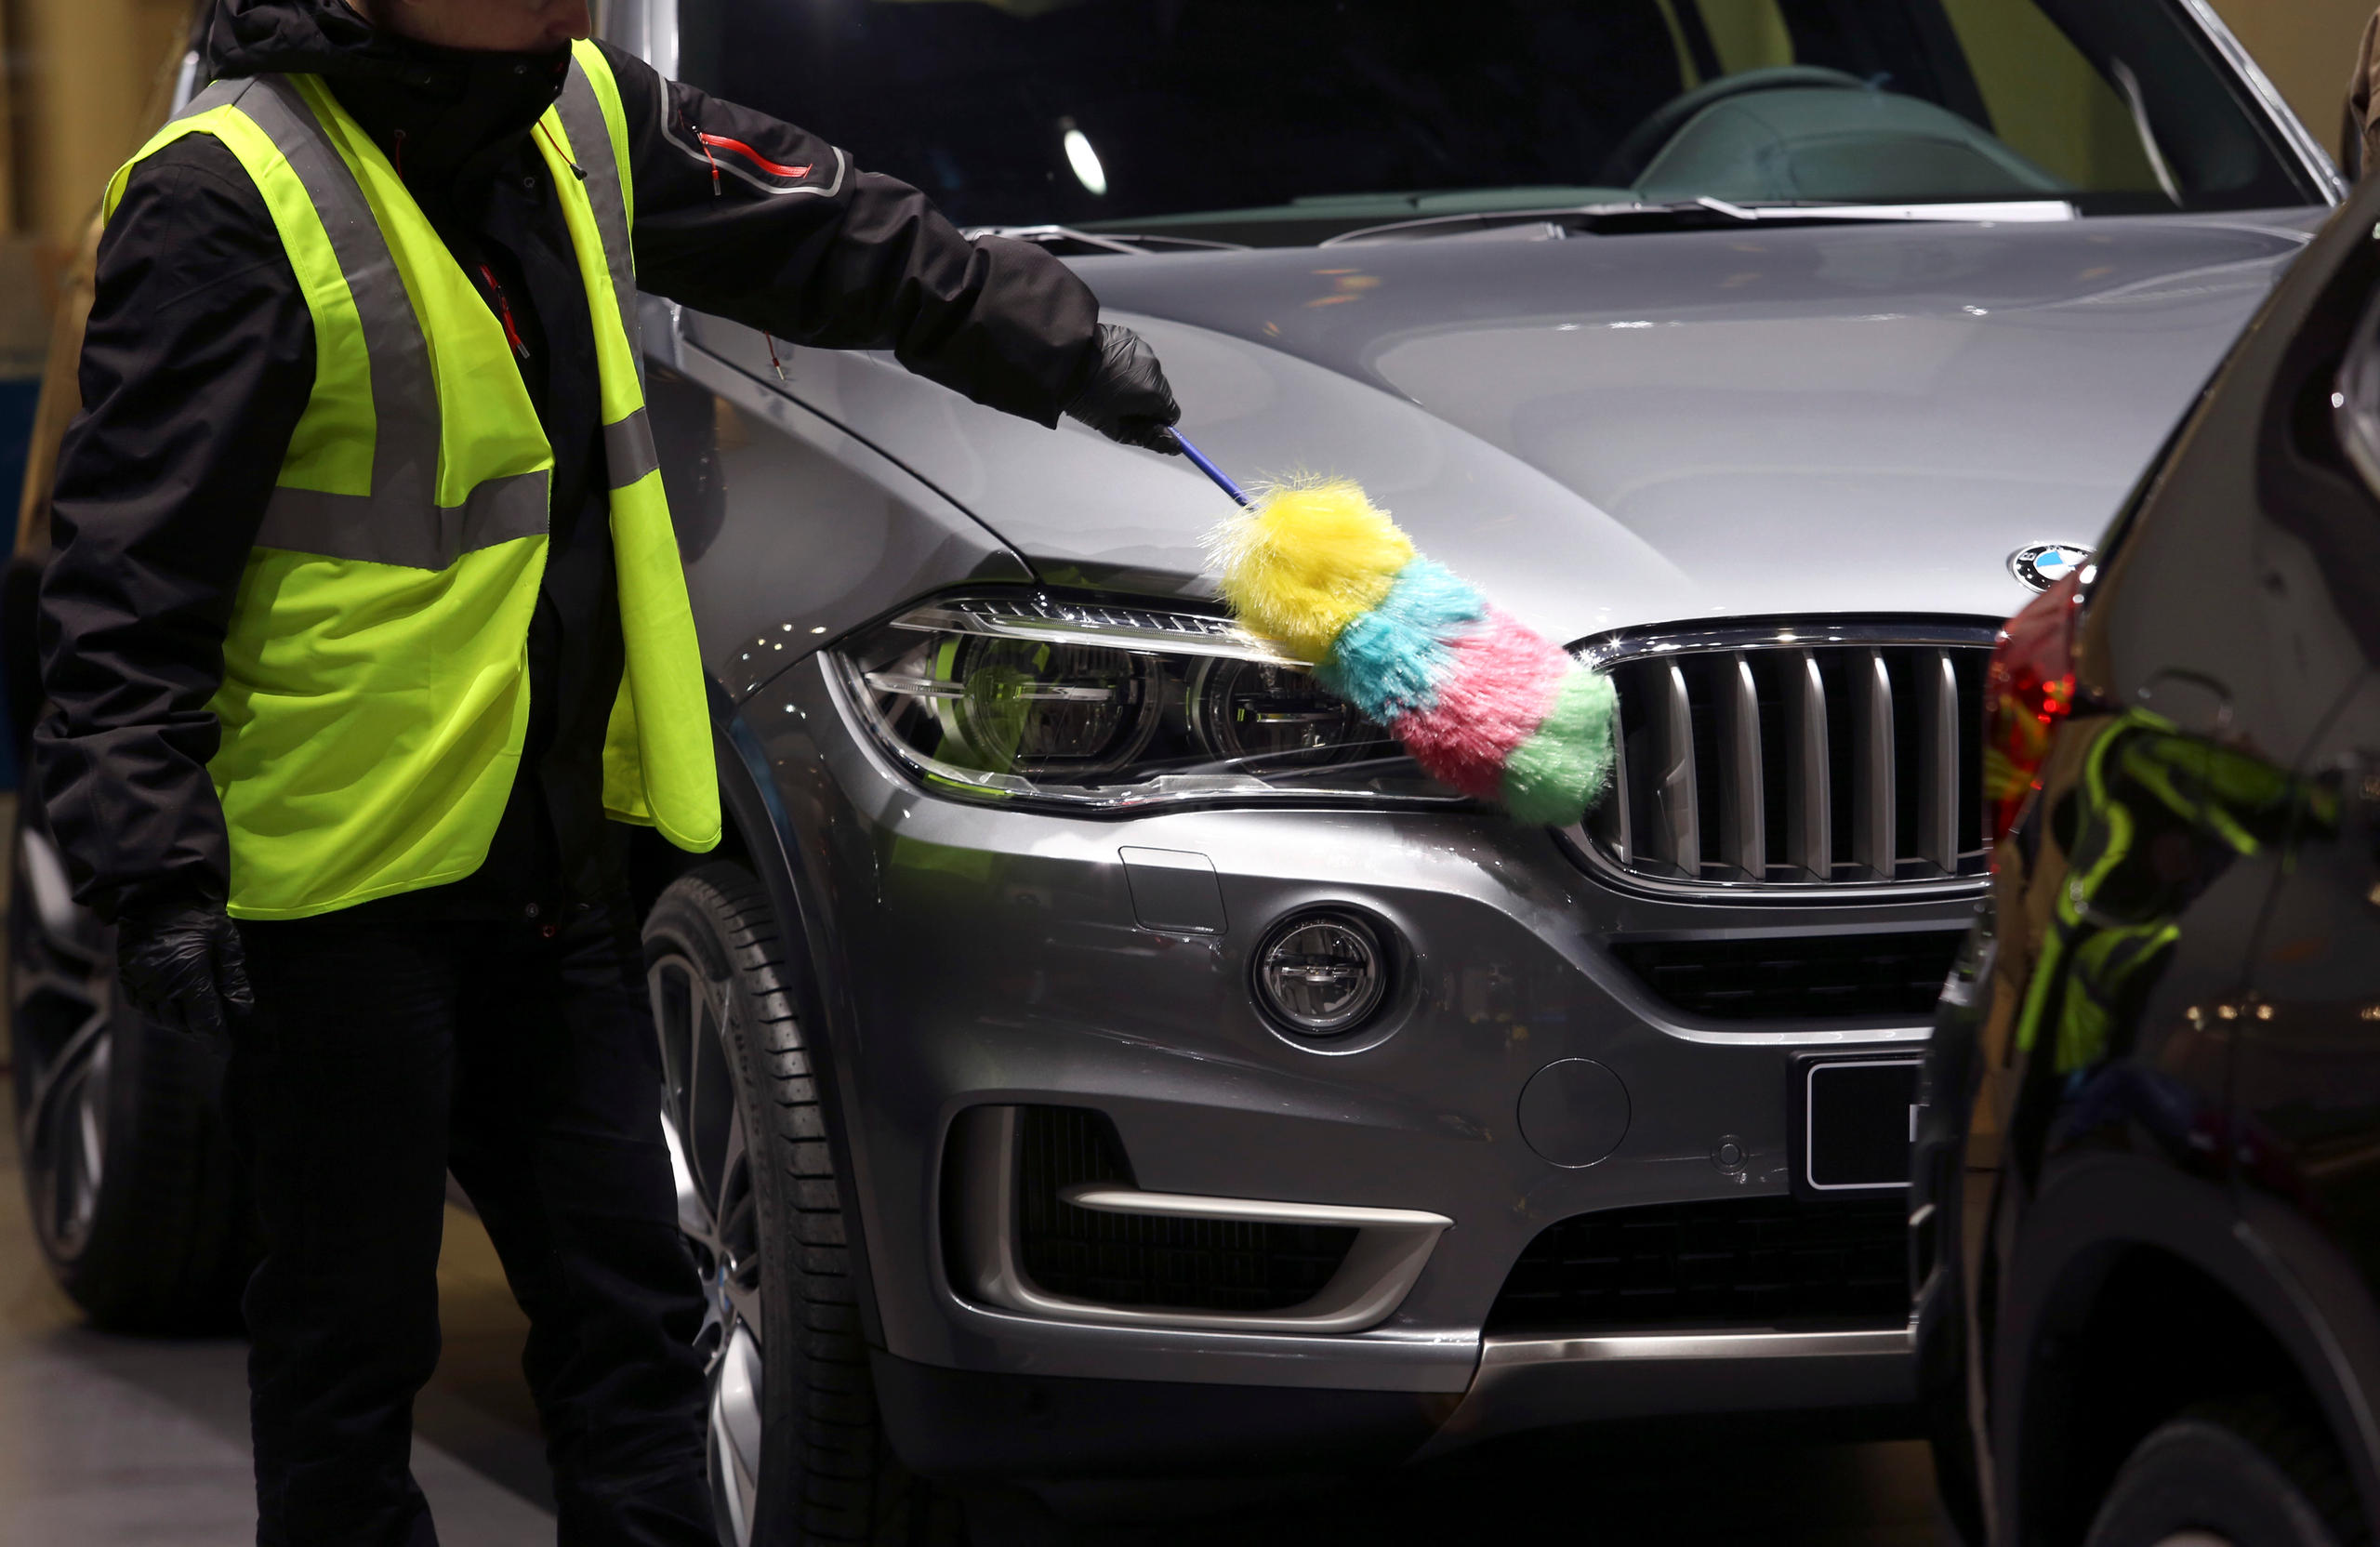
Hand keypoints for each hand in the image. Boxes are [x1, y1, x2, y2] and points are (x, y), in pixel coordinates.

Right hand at [116, 900, 253, 1044]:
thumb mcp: (226, 941)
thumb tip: (242, 1010)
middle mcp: (162, 985)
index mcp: (189, 977)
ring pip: (160, 1018)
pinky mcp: (126, 976)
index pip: (205, 1022)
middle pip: (182, 1024)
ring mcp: (140, 981)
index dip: (216, 1041)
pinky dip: (156, 1011)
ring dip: (179, 1022)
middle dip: (200, 1029)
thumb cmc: (197, 913)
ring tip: (194, 1017)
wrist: (155, 891)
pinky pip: (140, 1006)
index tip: (225, 1053)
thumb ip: (234, 978)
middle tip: (215, 1028)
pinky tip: (170, 1005)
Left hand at [1065, 323, 1181, 452]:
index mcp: (1154, 393)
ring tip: (1109, 382)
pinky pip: (1135, 356)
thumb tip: (1175, 446)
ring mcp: (1142, 349)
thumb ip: (1148, 438)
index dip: (1155, 421)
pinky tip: (1106, 366)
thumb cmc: (1086, 399)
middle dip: (1145, 400)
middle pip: (1160, 392)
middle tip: (1117, 403)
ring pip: (1148, 373)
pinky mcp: (1129, 337)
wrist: (1062, 364)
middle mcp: (1154, 369)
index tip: (1137, 421)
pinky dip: (1126, 363)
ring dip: (1136, 380)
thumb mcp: (1116, 427)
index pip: (1171, 413)